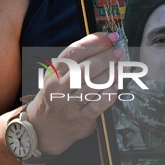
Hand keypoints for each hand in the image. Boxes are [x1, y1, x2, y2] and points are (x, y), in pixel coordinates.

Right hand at [28, 32, 123, 155]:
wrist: (44, 127)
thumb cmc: (55, 95)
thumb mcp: (56, 76)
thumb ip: (75, 61)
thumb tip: (103, 43)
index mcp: (54, 73)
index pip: (75, 52)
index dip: (94, 42)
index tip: (110, 37)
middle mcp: (59, 87)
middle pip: (85, 68)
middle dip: (105, 57)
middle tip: (119, 51)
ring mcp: (69, 104)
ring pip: (93, 85)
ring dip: (110, 74)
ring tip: (121, 67)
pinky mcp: (81, 118)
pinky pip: (97, 105)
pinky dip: (108, 95)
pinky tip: (116, 87)